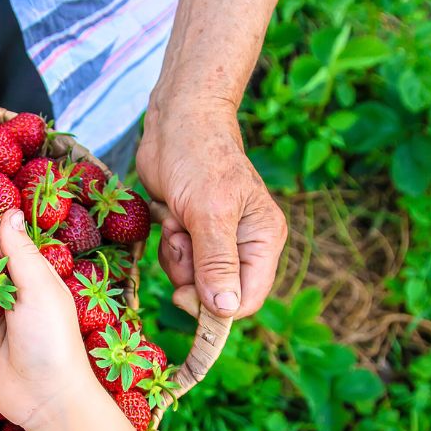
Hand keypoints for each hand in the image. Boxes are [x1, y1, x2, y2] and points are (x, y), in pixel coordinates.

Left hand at [136, 96, 286, 318]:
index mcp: (263, 240)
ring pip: (192, 279)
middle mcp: (244, 245)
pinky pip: (177, 261)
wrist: (177, 120)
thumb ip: (217, 262)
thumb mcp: (208, 210)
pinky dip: (167, 243)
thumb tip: (225, 310)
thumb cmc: (198, 156)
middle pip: (215, 294)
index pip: (247, 299)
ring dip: (175, 254)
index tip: (182, 295)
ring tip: (176, 218)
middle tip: (181, 235)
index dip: (215, 308)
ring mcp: (216, 241)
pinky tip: (169, 215)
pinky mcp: (192, 234)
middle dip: (190, 271)